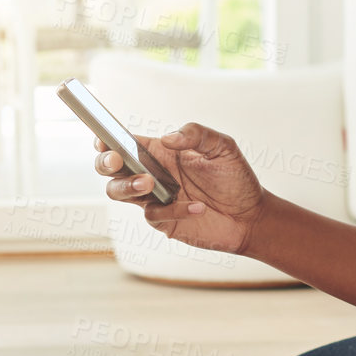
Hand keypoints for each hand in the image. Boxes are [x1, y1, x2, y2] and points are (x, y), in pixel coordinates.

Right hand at [92, 123, 268, 254]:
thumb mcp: (222, 147)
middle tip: (117, 161)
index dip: (107, 139)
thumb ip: (196, 134)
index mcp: (160, 152)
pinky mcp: (163, 221)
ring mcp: (154, 199)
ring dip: (128, 186)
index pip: (124, 142)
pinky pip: (154, 214)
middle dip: (105, 163)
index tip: (104, 140)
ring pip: (119, 192)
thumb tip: (167, 139)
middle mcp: (151, 174)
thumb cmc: (236, 178)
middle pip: (110, 169)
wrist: (251, 216)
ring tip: (149, 183)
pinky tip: (199, 207)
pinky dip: (174, 210)